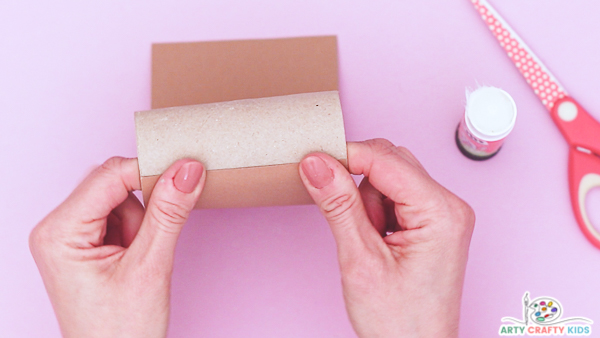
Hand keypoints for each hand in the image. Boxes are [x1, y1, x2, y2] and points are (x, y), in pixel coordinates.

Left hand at [29, 157, 205, 337]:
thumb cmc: (120, 331)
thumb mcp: (150, 266)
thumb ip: (168, 212)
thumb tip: (187, 170)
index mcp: (59, 232)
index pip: (109, 176)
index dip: (149, 174)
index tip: (185, 177)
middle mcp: (57, 229)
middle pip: (112, 184)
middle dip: (143, 208)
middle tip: (152, 240)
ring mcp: (70, 237)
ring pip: (120, 200)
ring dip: (142, 223)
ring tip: (140, 260)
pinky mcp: (85, 245)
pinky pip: (119, 217)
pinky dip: (137, 232)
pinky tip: (136, 259)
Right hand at [299, 139, 474, 337]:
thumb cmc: (399, 321)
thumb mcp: (361, 260)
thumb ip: (339, 205)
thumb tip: (317, 164)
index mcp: (440, 212)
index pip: (386, 160)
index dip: (346, 157)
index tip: (314, 165)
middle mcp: (448, 206)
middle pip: (390, 162)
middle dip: (360, 188)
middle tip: (352, 225)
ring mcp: (442, 214)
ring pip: (388, 178)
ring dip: (367, 204)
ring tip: (370, 245)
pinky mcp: (432, 222)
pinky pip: (394, 197)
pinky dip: (375, 213)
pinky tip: (378, 242)